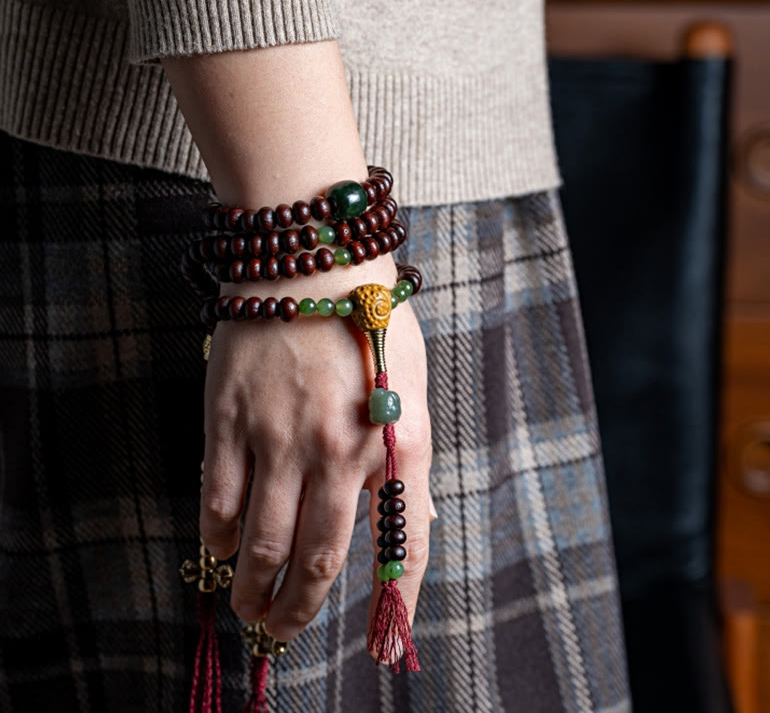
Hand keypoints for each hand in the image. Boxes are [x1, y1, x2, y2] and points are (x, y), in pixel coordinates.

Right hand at [199, 254, 431, 655]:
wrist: (309, 258)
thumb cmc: (368, 317)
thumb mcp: (411, 380)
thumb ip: (410, 454)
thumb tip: (418, 520)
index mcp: (394, 442)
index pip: (402, 546)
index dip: (393, 607)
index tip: (381, 645)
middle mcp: (337, 451)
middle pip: (316, 562)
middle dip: (297, 612)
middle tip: (280, 631)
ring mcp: (279, 438)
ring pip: (261, 544)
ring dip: (252, 590)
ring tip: (246, 608)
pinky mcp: (229, 420)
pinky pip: (219, 499)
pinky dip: (218, 538)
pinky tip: (220, 549)